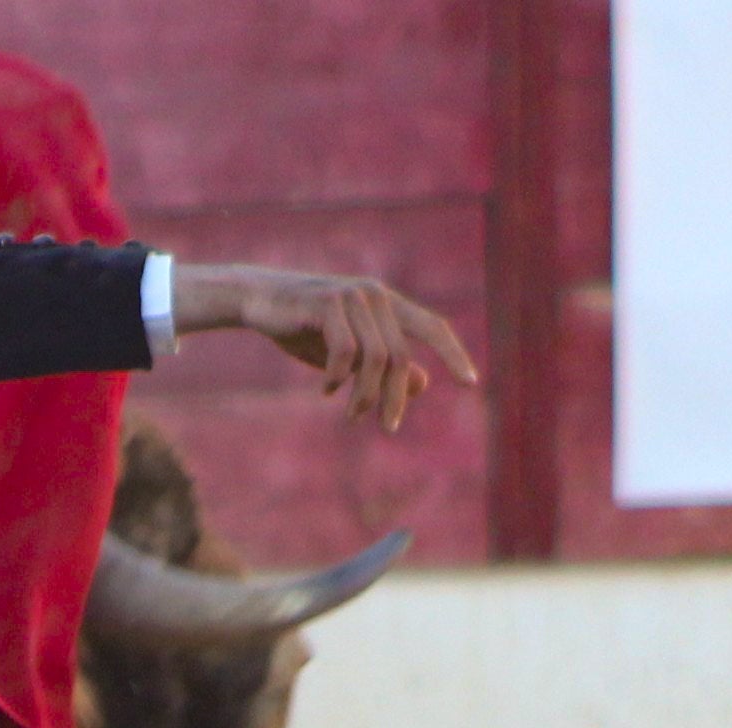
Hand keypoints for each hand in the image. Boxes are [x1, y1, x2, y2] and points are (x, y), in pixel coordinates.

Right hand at [171, 265, 479, 431]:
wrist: (260, 301)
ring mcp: (352, 296)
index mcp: (388, 304)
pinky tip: (327, 390)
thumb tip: (422, 384)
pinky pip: (345, 352)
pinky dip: (339, 378)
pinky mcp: (326, 304)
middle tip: (389, 428)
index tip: (470, 383)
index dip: (453, 353)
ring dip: (365, 395)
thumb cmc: (306, 327)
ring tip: (353, 415)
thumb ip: (384, 366)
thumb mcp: (349, 354)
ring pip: (375, 358)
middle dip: (395, 397)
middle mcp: (376, 296)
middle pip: (400, 355)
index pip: (432, 326)